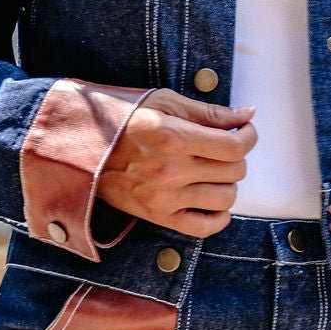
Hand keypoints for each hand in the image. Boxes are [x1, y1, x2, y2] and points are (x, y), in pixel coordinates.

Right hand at [97, 88, 256, 237]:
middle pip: (234, 171)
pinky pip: (203, 227)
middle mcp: (170, 170)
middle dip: (237, 156)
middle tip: (223, 146)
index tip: (243, 131)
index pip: (234, 146)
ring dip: (228, 183)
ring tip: (214, 170)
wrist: (82, 146)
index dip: (248, 137)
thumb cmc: (123, 118)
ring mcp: (164, 197)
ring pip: (225, 198)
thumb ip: (209, 112)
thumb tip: (247, 115)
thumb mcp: (164, 102)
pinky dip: (218, 217)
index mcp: (173, 137)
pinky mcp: (157, 215)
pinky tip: (214, 202)